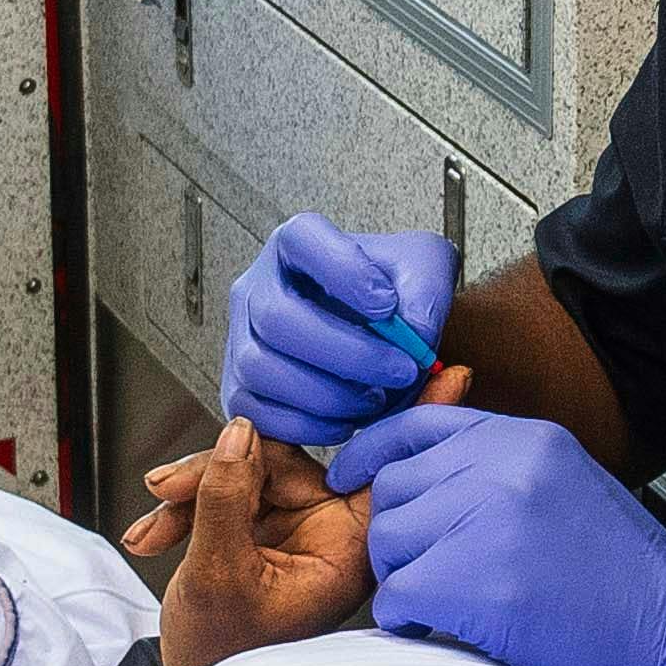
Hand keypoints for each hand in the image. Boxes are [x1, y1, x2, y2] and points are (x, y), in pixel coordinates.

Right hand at [129, 421, 375, 665]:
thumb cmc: (221, 657)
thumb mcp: (217, 571)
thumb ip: (226, 497)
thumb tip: (239, 433)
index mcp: (347, 550)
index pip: (372, 468)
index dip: (383, 420)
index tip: (417, 376)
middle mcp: (332, 536)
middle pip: (285, 462)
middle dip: (217, 472)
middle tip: (165, 490)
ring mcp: (298, 532)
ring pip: (250, 473)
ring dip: (191, 494)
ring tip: (153, 529)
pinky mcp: (266, 531)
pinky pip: (231, 492)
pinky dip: (188, 509)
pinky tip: (155, 534)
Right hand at [221, 217, 458, 470]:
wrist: (379, 336)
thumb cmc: (394, 295)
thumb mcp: (425, 271)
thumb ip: (426, 290)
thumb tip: (411, 332)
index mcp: (297, 243)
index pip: (302, 240)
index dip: (344, 273)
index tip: (388, 306)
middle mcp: (258, 287)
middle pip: (277, 317)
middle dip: (346, 353)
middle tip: (400, 370)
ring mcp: (241, 338)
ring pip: (261, 369)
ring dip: (327, 394)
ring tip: (375, 399)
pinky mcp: (239, 387)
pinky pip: (258, 412)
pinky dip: (308, 426)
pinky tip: (348, 421)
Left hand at [333, 404, 665, 665]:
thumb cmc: (622, 569)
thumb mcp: (564, 482)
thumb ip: (498, 465)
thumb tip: (418, 469)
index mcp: (527, 438)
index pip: (416, 424)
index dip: (370, 453)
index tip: (348, 478)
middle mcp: (507, 467)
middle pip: (394, 489)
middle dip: (398, 535)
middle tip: (429, 570)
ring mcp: (494, 522)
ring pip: (390, 542)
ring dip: (406, 578)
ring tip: (450, 600)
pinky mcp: (483, 585)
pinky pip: (399, 596)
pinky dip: (410, 620)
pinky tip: (447, 626)